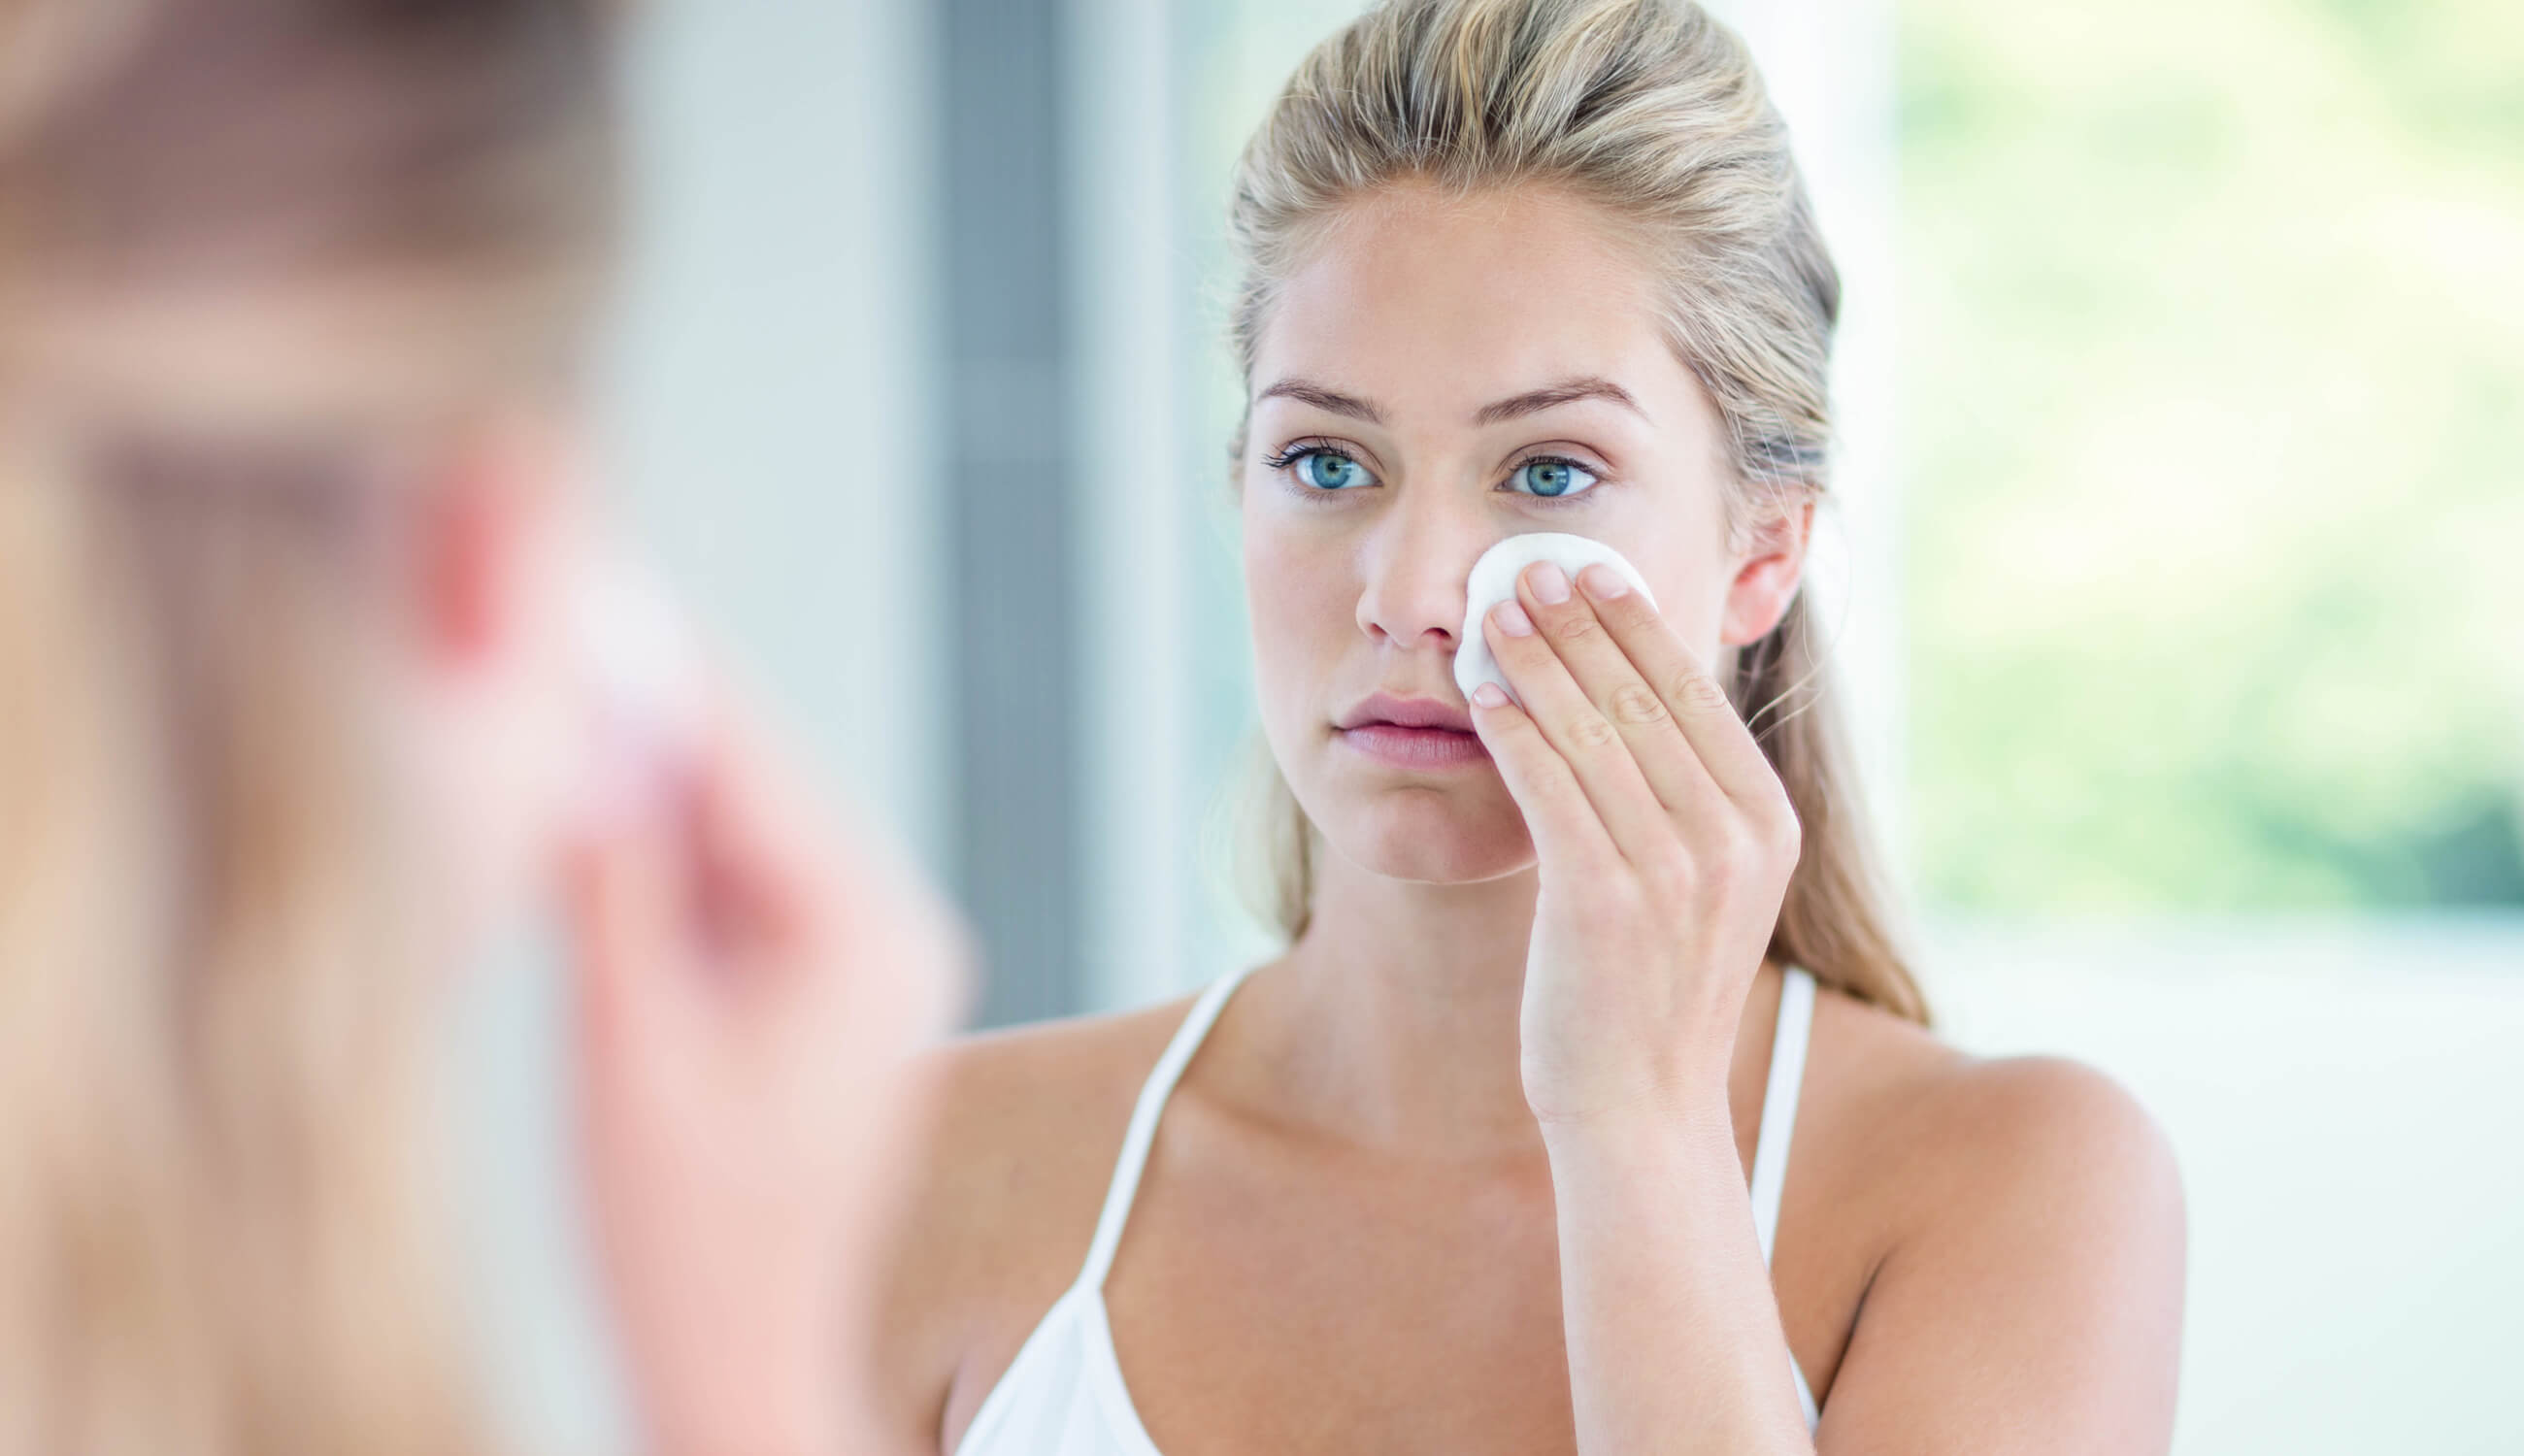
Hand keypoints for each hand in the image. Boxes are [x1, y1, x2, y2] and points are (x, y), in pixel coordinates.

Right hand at [559, 676, 970, 1455]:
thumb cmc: (689, 1236)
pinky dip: (666, 862)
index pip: (752, 768)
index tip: (595, 593)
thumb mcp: (625, 1039)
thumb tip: (586, 742)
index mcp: (869, 936)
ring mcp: (867, 965)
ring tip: (557, 714)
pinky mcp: (828, 995)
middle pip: (751, 791)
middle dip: (647, 725)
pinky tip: (590, 820)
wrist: (736, 1359)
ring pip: (740, 837)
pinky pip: (741, 893)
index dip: (662, 679)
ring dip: (648, 792)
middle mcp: (893, 934)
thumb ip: (612, 882)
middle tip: (558, 639)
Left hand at [1466, 559, 1800, 1128]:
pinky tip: (1481, 695)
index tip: (1591, 572)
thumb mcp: (1700, 883)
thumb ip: (1685, 796)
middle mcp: (1734, 840)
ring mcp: (1674, 870)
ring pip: (1591, 731)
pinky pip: (1549, 786)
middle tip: (1528, 568)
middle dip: (1579, 623)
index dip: (1636, 624)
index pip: (1694, 695)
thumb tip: (1628, 691)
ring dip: (1536, 660)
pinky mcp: (1603, 899)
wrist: (1641, 1109)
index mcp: (1768, 826)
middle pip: (1642, 698)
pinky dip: (1513, 729)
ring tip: (1493, 613)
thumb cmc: (1652, 991)